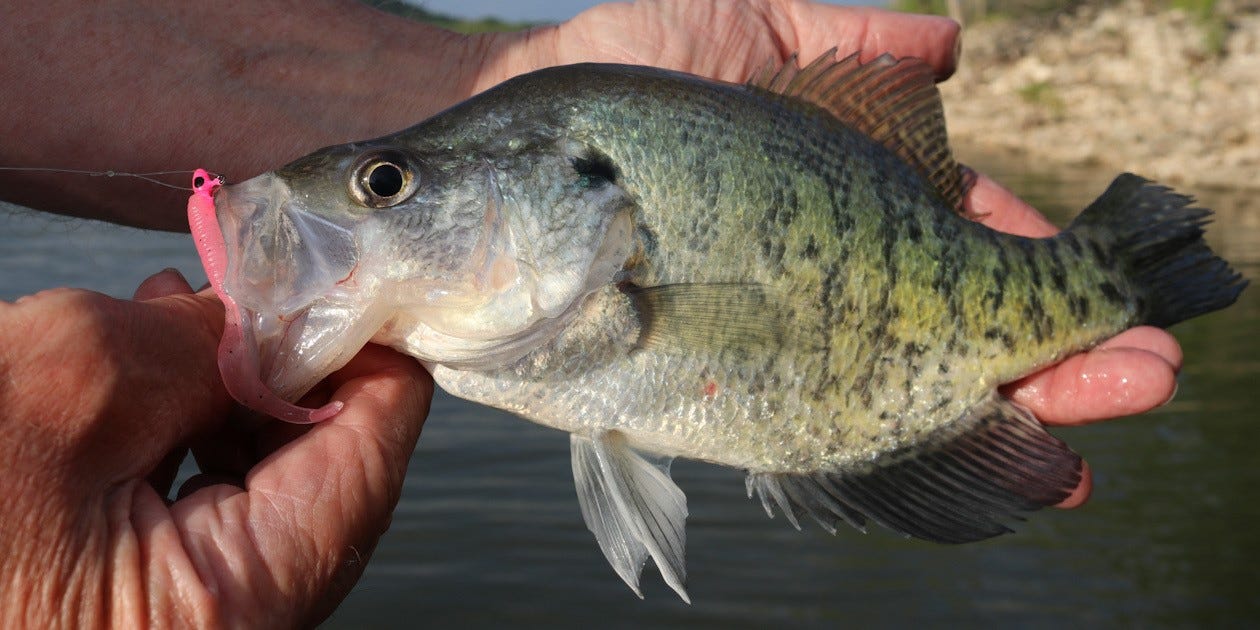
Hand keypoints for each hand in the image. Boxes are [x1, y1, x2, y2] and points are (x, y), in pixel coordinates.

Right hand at [0, 270, 431, 626]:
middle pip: (319, 470)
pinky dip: (178, 438)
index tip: (348, 282)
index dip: (369, 352)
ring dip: (226, 392)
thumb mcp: (61, 392)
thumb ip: (191, 345)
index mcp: (242, 604)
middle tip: (247, 288)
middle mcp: (229, 628)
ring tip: (176, 315)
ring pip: (251, 488)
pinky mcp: (123, 610)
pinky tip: (140, 378)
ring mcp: (176, 620)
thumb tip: (255, 322)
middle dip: (283, 365)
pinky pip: (189, 514)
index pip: (372, 455)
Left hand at [506, 2, 1178, 507]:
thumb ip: (847, 41)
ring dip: (1018, 405)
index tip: (1112, 303)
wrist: (509, 163)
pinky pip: (829, 417)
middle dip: (1060, 351)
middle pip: (960, 319)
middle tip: (1142, 378)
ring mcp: (784, 328)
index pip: (964, 241)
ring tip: (1097, 425)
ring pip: (917, 376)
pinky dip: (915, 442)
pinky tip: (995, 465)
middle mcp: (828, 269)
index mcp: (845, 195)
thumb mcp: (749, 26)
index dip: (1043, 271)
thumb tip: (950, 44)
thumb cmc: (624, 76)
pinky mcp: (730, 376)